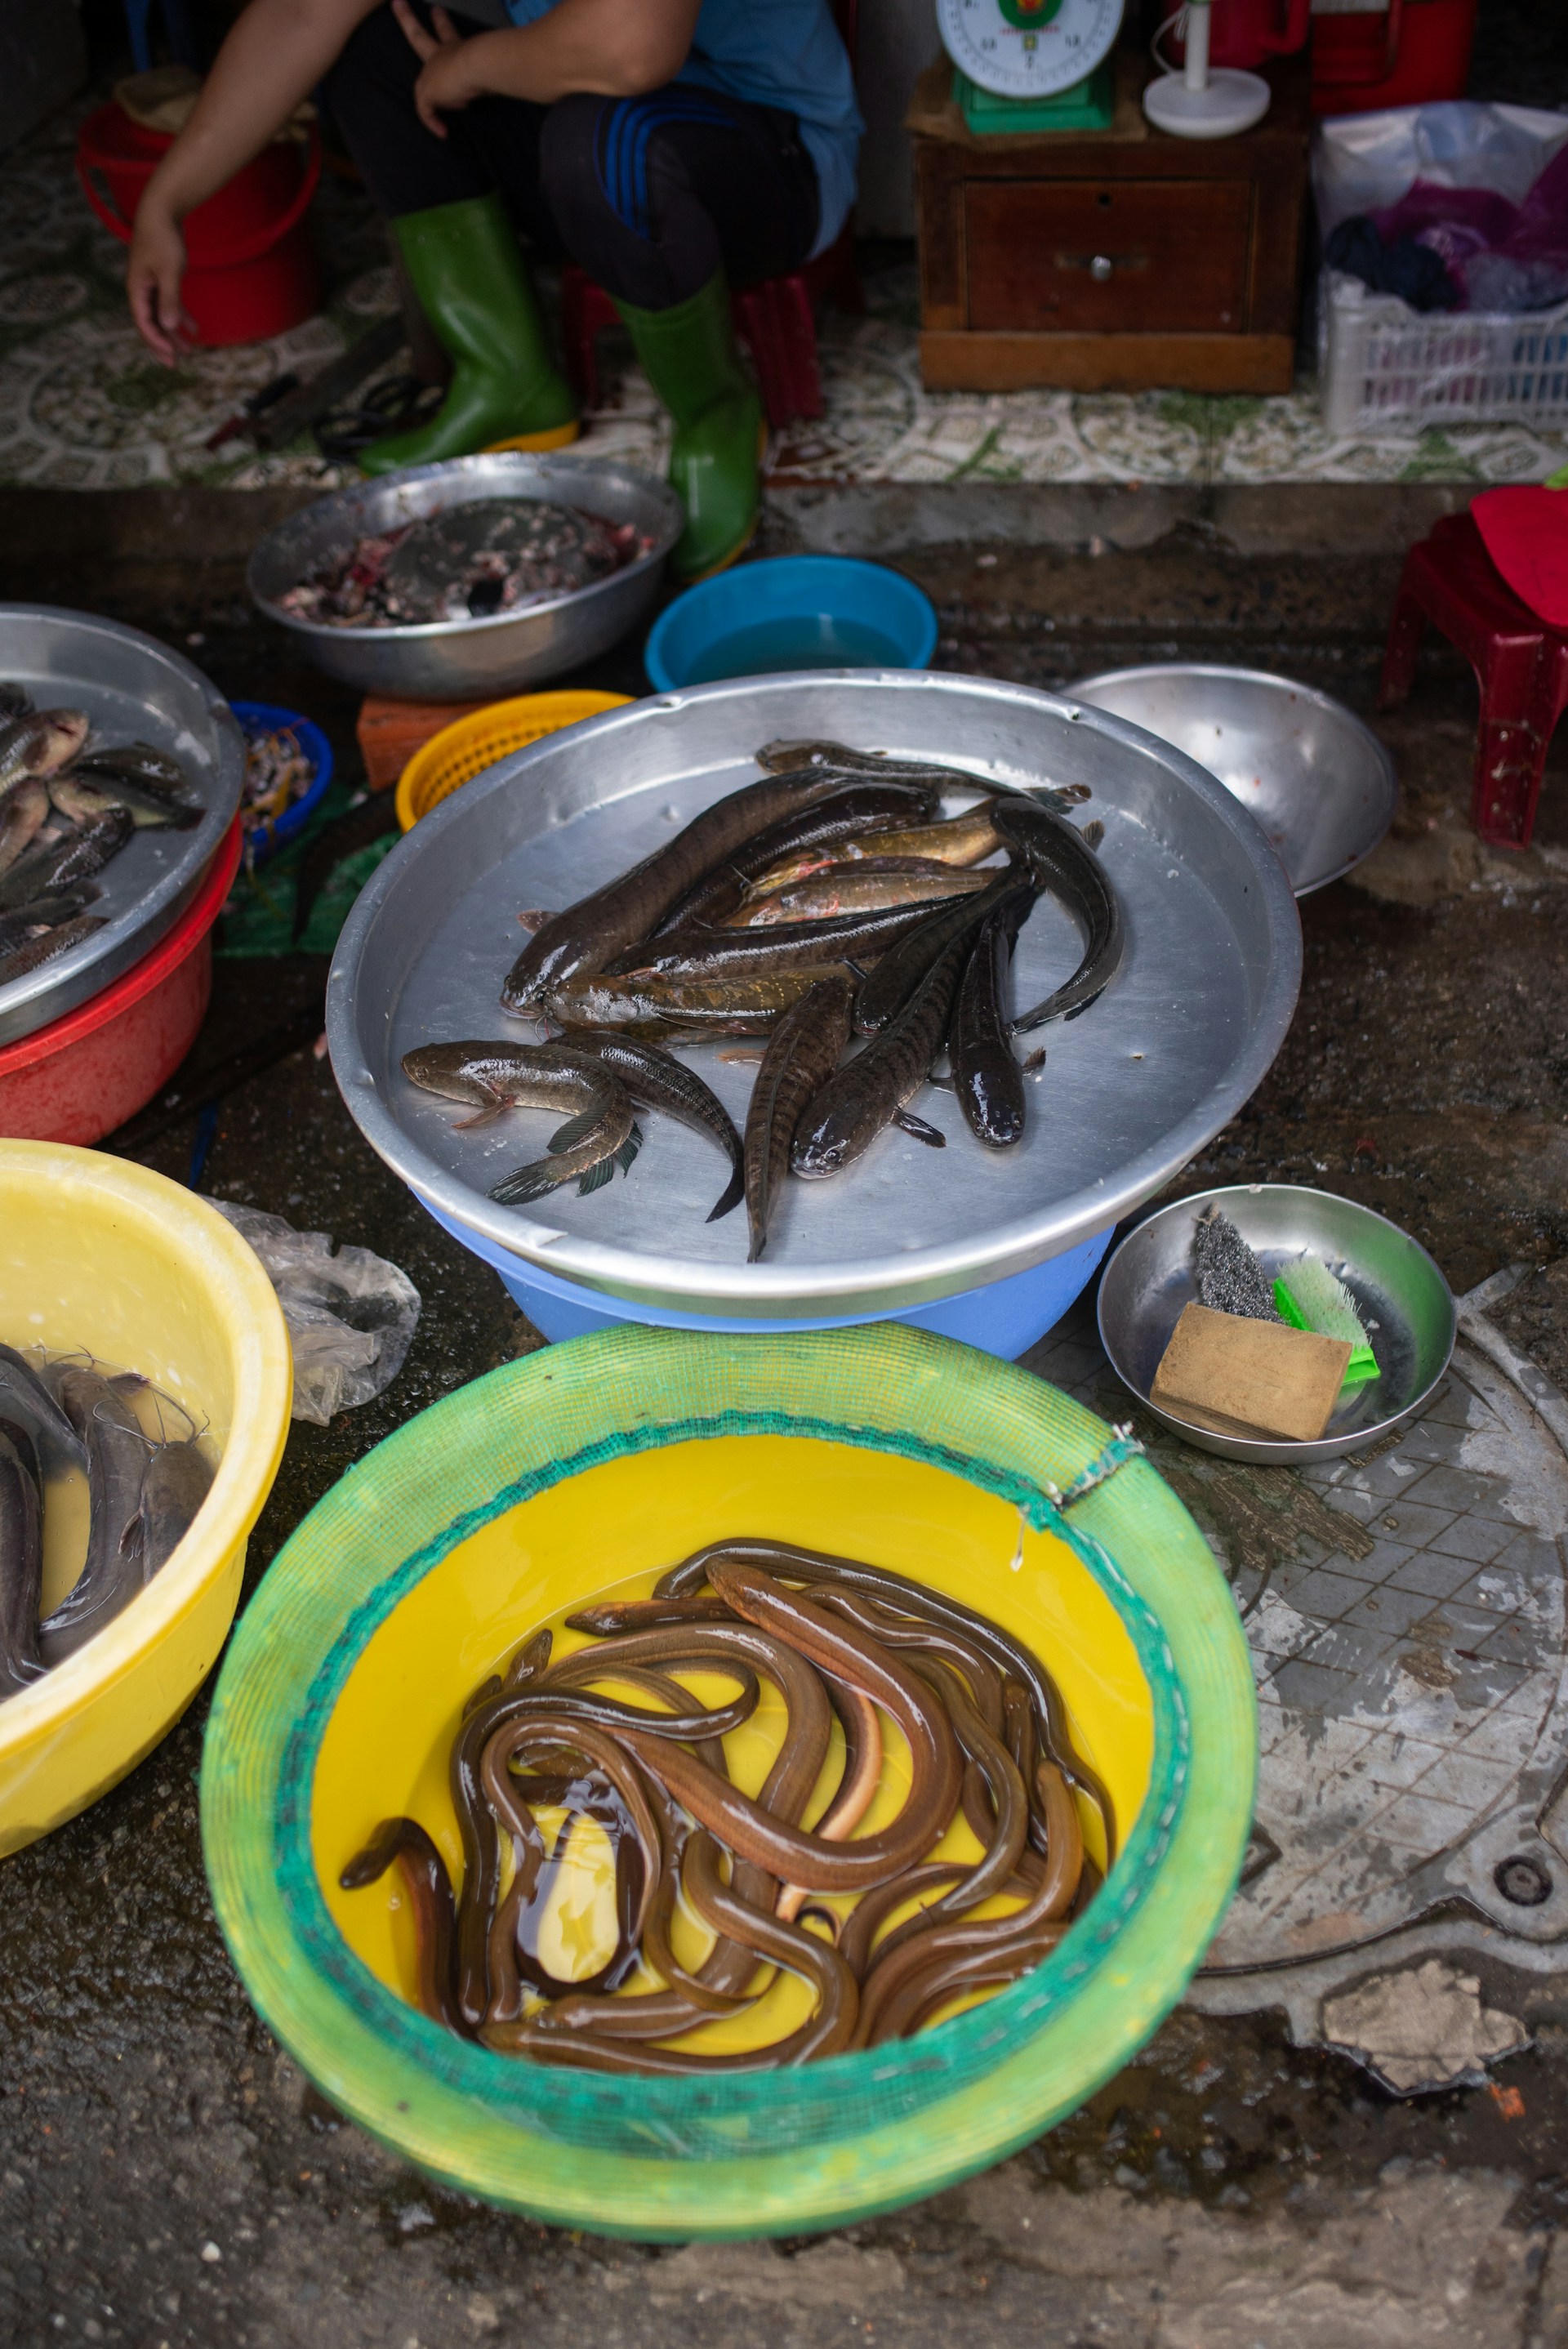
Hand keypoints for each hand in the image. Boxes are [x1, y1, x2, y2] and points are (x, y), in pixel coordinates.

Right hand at [126, 195, 191, 363]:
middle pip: (150, 323)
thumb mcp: (169, 271)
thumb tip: (170, 327)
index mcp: (137, 289)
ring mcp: (150, 284)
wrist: (162, 210)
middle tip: (175, 364)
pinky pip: (169, 304)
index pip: (143, 323)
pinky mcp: (161, 278)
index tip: (171, 356)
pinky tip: (195, 329)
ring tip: (189, 352)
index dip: (156, 341)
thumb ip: (170, 299)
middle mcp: (140, 289)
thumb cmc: (164, 239)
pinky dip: (181, 316)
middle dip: (162, 344)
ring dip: (173, 334)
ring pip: (160, 315)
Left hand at [394, 1, 480, 137]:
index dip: (441, 22)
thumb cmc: (487, 59)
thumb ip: (482, 72)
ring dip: (431, 104)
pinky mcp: (428, 93)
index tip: (436, 10)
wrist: (479, 63)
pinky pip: (425, 111)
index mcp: (454, 47)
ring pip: (422, 88)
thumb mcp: (486, 65)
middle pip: (418, 37)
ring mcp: (431, 73)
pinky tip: (443, 131)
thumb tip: (481, 90)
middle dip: (406, 19)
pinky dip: (433, 123)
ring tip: (442, 124)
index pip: (445, 33)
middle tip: (397, 2)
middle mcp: (439, 56)